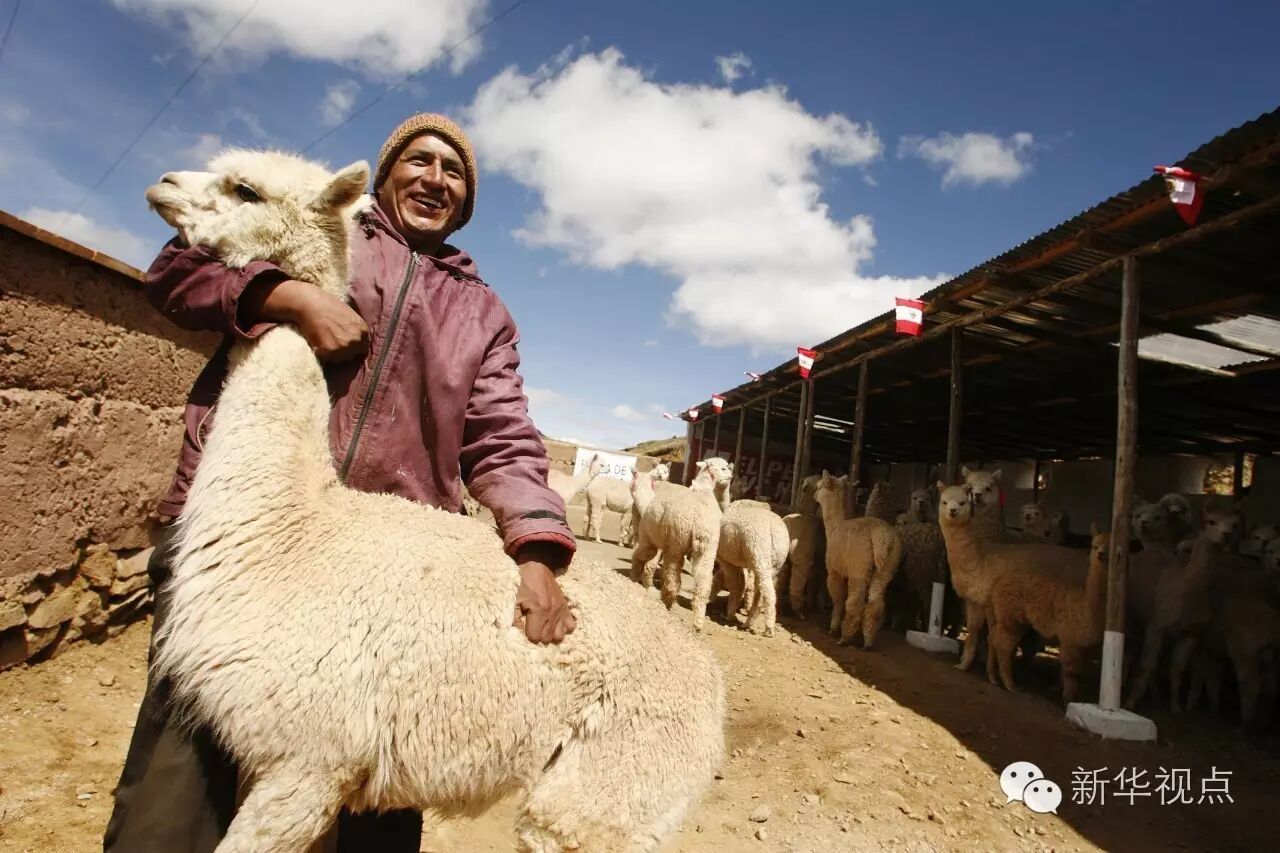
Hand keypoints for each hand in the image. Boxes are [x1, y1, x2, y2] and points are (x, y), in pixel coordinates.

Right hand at [252, 279, 368, 361]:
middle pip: (352, 355)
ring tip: (325, 343)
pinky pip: (328, 360)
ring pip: (341, 359)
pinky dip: (322, 354)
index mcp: (363, 330)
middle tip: (332, 343)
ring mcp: (343, 346)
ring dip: (334, 355)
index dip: (354, 348)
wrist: (310, 304)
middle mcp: (356, 340)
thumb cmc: (328, 305)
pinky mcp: (330, 351)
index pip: (363, 348)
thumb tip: (358, 340)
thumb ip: (356, 329)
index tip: (346, 347)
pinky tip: (318, 344)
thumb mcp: (350, 315)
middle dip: (344, 352)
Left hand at [513, 562, 575, 643]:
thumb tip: (517, 634)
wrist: (536, 565)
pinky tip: (554, 623)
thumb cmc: (521, 582)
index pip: (535, 637)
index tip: (524, 628)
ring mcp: (561, 610)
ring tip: (543, 627)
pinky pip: (571, 626)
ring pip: (560, 635)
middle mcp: (553, 612)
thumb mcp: (513, 599)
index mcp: (539, 610)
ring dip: (551, 634)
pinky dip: (563, 628)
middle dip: (538, 636)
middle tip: (532, 627)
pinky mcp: (566, 607)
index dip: (528, 635)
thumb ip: (514, 619)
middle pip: (548, 638)